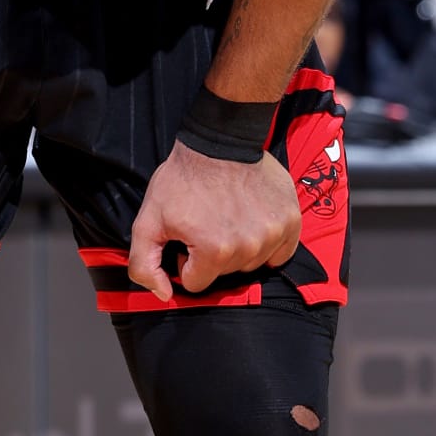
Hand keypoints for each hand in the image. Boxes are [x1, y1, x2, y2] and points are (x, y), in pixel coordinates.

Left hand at [126, 144, 300, 303]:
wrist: (220, 140)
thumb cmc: (183, 179)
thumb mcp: (148, 220)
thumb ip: (145, 264)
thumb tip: (165, 295)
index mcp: (215, 252)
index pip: (196, 282)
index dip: (186, 260)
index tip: (187, 236)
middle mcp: (249, 248)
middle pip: (226, 274)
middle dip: (212, 254)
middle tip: (206, 222)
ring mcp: (273, 234)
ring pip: (252, 264)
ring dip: (239, 248)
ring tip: (227, 217)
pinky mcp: (291, 221)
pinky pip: (280, 253)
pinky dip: (267, 243)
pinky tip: (252, 222)